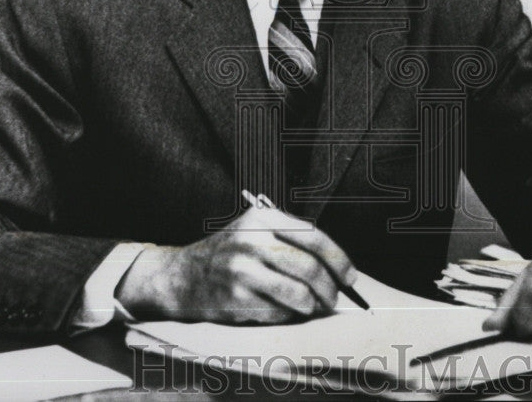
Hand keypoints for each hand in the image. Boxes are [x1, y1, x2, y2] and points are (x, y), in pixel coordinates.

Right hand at [115, 207, 356, 323]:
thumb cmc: (228, 253)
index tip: (350, 277)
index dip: (338, 259)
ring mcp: (242, 268)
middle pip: (309, 267)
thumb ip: (290, 239)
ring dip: (313, 305)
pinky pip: (278, 311)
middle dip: (330, 288)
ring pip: (298, 293)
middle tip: (334, 298)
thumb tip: (336, 267)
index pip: (314, 236)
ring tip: (313, 307)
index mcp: (262, 217)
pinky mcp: (235, 296)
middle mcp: (252, 239)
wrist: (181, 276)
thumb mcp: (255, 230)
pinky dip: (288, 314)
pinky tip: (284, 310)